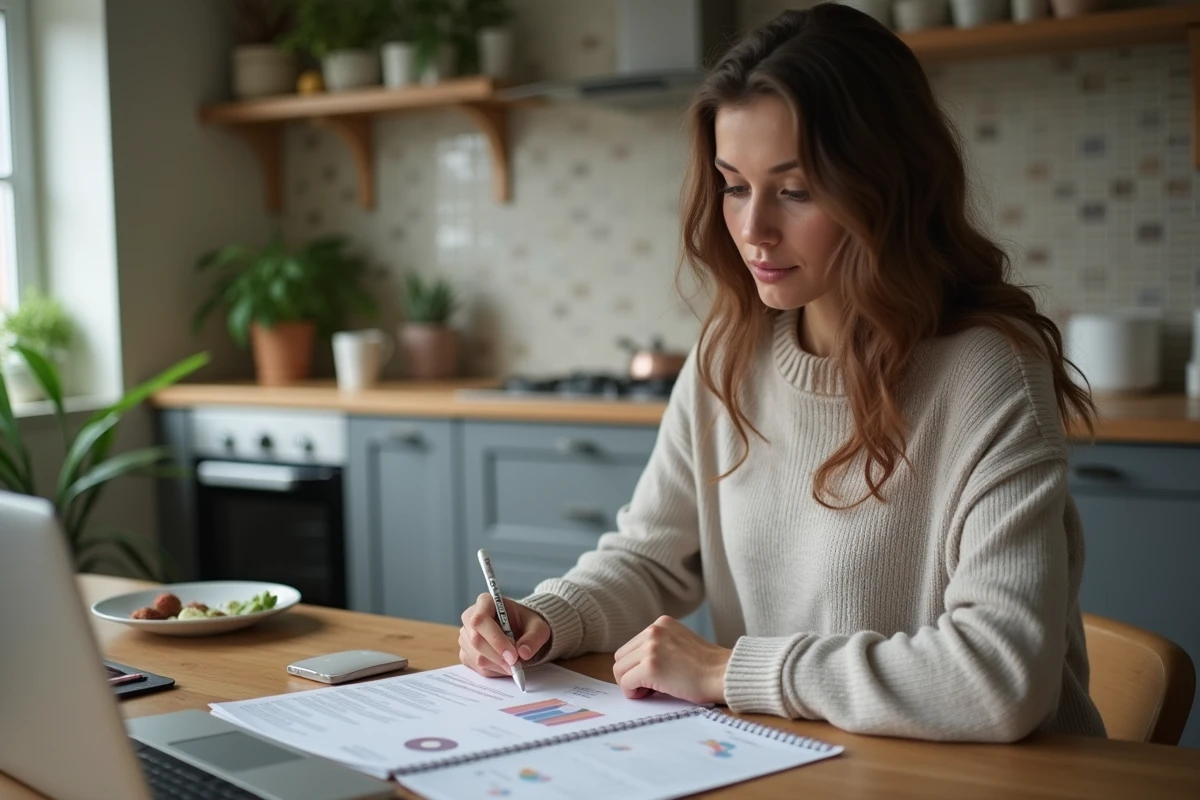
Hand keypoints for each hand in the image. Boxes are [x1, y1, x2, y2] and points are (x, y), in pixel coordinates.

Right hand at [459, 593, 550, 677]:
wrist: (521, 630)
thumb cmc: (527, 623)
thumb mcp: (538, 627)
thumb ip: (533, 638)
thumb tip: (523, 653)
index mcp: (485, 602)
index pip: (481, 620)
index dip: (495, 639)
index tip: (513, 656)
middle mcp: (470, 617)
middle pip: (476, 641)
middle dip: (498, 656)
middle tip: (517, 664)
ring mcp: (465, 636)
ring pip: (476, 657)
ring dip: (498, 665)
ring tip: (514, 664)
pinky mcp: (465, 652)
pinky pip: (476, 667)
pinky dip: (494, 670)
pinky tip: (505, 665)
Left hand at [613, 615, 731, 703]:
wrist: (724, 674)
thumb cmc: (707, 666)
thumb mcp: (680, 643)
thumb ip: (659, 646)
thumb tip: (634, 666)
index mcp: (661, 623)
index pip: (631, 645)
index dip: (637, 664)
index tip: (652, 676)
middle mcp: (653, 631)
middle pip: (621, 657)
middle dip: (630, 673)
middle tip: (648, 686)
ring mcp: (651, 648)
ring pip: (619, 669)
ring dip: (630, 683)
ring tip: (650, 691)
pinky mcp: (650, 667)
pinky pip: (625, 683)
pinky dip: (633, 693)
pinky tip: (649, 695)